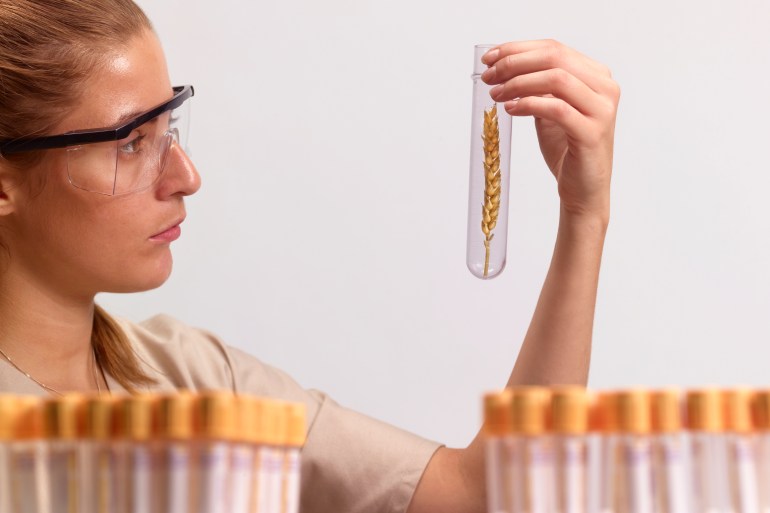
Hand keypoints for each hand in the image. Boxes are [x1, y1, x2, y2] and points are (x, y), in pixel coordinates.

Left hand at [481, 40, 619, 221]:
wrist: (583, 190)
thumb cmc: (567, 150)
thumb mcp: (550, 110)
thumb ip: (539, 87)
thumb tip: (506, 66)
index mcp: (596, 76)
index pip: (554, 48)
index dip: (518, 49)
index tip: (490, 58)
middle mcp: (605, 87)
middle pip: (554, 58)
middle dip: (514, 63)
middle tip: (489, 76)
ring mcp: (602, 109)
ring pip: (556, 79)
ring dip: (518, 83)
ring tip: (496, 94)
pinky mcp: (593, 132)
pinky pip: (556, 109)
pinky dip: (529, 104)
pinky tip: (510, 109)